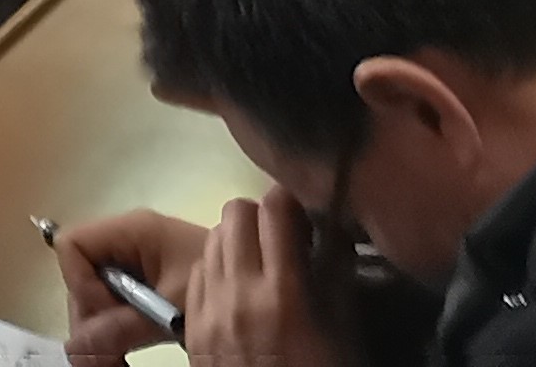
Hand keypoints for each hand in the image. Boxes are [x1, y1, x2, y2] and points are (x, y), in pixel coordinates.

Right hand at [55, 210, 205, 361]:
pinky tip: (126, 346)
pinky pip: (110, 303)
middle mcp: (124, 241)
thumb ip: (124, 324)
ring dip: (100, 327)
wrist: (255, 281)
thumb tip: (77, 349)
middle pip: (79, 275)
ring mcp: (131, 261)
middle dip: (90, 313)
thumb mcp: (170, 306)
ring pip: (91, 293)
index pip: (72, 245)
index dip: (81, 282)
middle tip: (112, 347)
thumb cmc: (220, 283)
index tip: (110, 312)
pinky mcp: (140, 281)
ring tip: (119, 354)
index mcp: (132, 230)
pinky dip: (112, 328)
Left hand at [176, 190, 352, 366]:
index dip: (292, 205)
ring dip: (237, 241)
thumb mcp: (344, 330)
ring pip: (213, 238)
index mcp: (284, 292)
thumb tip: (333, 225)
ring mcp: (209, 309)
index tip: (305, 221)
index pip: (275, 208)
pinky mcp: (191, 326)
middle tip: (282, 241)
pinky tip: (238, 291)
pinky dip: (217, 269)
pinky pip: (198, 271)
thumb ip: (338, 273)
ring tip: (260, 265)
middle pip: (236, 213)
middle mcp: (239, 293)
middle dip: (261, 218)